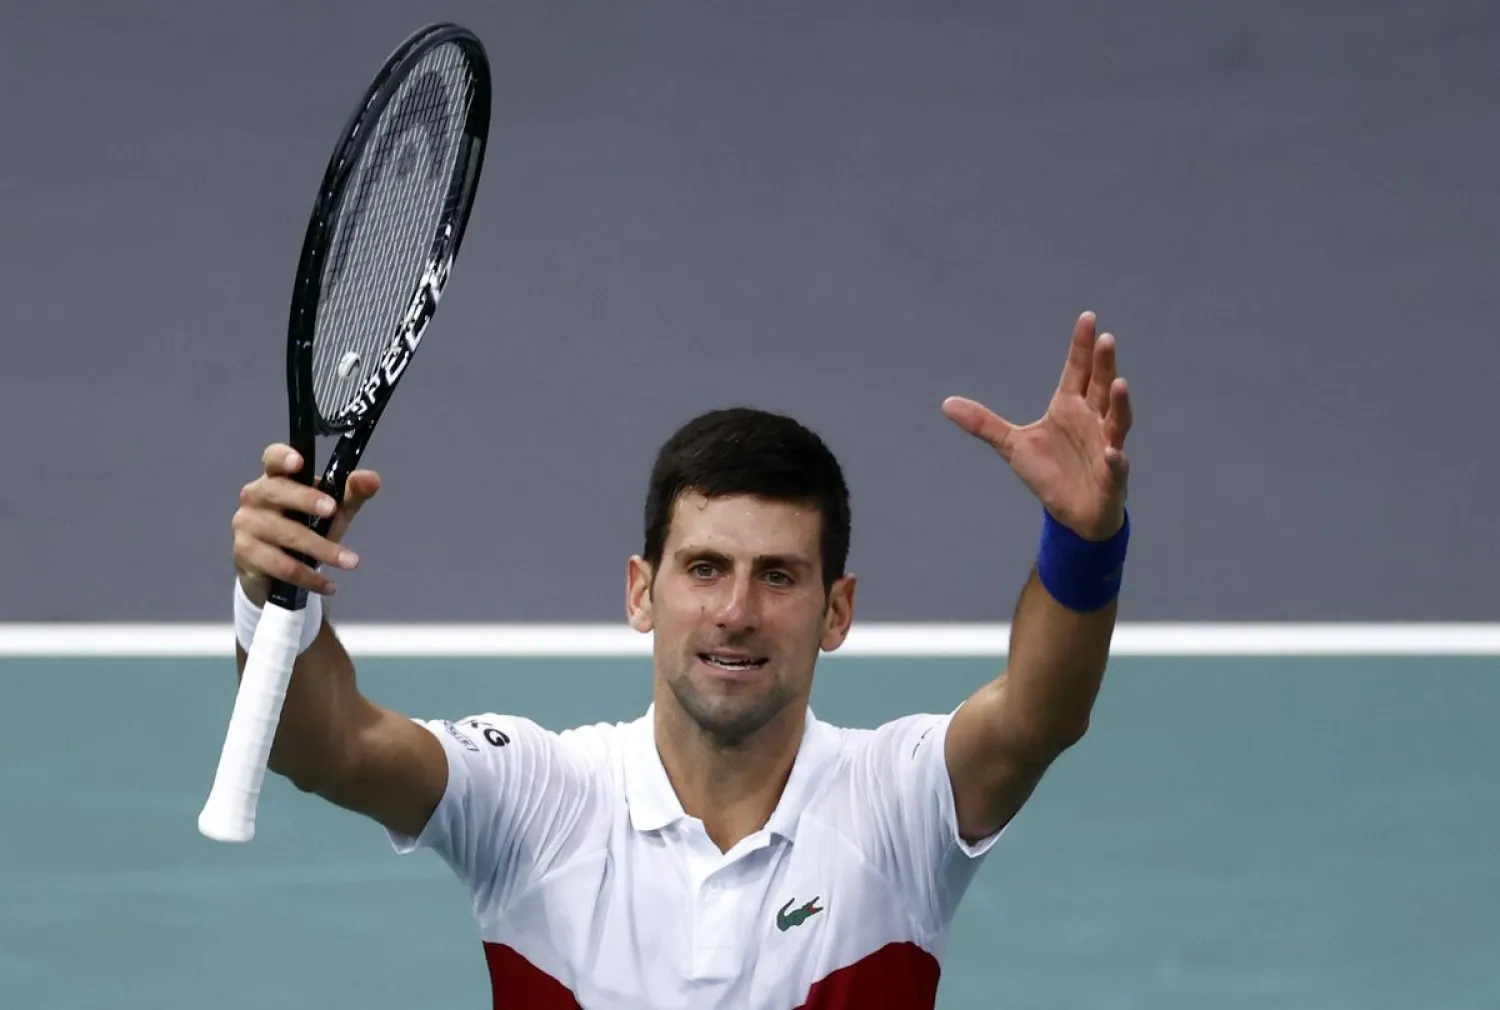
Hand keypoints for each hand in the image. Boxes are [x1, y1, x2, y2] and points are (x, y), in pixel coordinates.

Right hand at [232, 443, 381, 602]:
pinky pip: (281, 565)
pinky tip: (330, 585)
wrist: (276, 571)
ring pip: (285, 534)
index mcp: (276, 477)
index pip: (272, 459)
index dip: (282, 457)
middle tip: (333, 510)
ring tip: (350, 562)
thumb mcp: (333, 510)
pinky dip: (309, 577)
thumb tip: (372, 479)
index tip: (298, 462)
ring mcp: (247, 524)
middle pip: (277, 491)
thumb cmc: (305, 526)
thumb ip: (352, 493)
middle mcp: (255, 496)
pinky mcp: (245, 553)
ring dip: (321, 549)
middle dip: (306, 500)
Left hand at [942, 311, 1132, 540]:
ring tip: (1119, 384)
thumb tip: (945, 403)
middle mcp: (1092, 421)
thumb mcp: (1011, 445)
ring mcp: (1105, 446)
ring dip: (1119, 403)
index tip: (1088, 318)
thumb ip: (983, 423)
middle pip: (1100, 387)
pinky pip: (1117, 465)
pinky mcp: (1111, 476)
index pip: (1077, 371)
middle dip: (1104, 365)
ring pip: (1117, 420)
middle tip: (1106, 338)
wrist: (1072, 512)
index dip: (1082, 346)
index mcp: (1069, 408)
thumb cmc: (1049, 472)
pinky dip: (1116, 459)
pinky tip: (1114, 452)